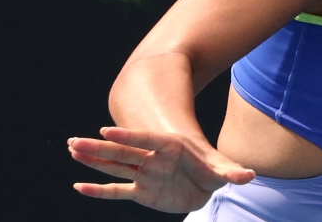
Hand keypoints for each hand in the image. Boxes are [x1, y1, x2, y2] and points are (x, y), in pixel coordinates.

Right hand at [68, 127, 254, 212]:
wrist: (202, 177)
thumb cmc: (209, 167)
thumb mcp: (221, 169)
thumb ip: (231, 171)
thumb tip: (249, 175)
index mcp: (168, 147)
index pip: (144, 140)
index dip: (126, 137)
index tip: (105, 131)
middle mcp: (151, 158)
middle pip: (122, 152)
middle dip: (99, 147)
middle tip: (75, 140)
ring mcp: (144, 174)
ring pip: (114, 167)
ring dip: (94, 161)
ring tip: (72, 149)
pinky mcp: (141, 191)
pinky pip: (117, 191)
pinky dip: (99, 191)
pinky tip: (79, 186)